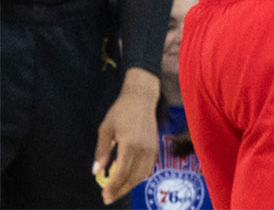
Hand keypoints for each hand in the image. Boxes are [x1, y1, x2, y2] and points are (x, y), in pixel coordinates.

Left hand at [94, 68, 158, 203]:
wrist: (142, 98)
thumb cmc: (120, 112)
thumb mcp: (106, 129)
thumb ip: (102, 151)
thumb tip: (96, 171)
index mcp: (130, 144)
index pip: (121, 172)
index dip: (113, 186)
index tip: (104, 195)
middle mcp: (143, 148)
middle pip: (132, 177)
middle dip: (120, 190)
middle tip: (107, 198)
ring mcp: (151, 148)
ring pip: (142, 174)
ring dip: (129, 185)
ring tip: (117, 190)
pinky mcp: (155, 147)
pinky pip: (148, 168)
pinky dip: (138, 177)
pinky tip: (129, 178)